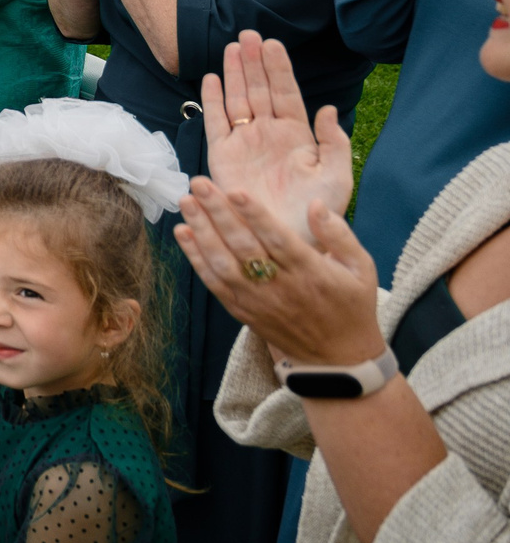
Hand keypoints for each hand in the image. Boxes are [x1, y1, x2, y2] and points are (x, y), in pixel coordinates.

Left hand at [176, 184, 383, 365]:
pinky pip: (215, 283)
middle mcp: (281, 286)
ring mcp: (258, 301)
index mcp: (311, 271)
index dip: (255, 214)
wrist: (338, 359)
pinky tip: (183, 233)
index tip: (235, 190)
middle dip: (219, 213)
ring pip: (223, 263)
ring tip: (186, 202)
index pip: (278, 238)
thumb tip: (316, 204)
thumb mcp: (360, 268)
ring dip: (201, 231)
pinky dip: (196, 258)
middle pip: (244, 246)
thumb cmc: (351, 305)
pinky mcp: (242, 311)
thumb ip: (339, 234)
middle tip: (199, 183)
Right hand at [202, 31, 352, 242]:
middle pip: (260, 90)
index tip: (272, 43)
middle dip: (254, 62)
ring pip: (238, 100)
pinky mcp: (223, 156)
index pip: (286, 94)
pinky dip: (213, 100)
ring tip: (232, 47)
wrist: (285, 241)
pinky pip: (216, 122)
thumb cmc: (315, 213)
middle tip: (248, 35)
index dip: (279, 69)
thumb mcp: (338, 178)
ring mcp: (245, 143)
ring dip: (235, 73)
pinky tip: (212, 79)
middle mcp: (269, 135)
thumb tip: (328, 109)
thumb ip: (335, 143)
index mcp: (298, 137)